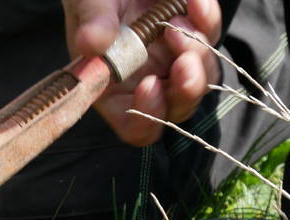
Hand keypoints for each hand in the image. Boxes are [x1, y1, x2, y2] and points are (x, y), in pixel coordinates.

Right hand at [62, 0, 221, 145]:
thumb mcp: (87, 5)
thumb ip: (92, 25)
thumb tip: (91, 42)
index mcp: (111, 90)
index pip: (136, 127)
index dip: (147, 116)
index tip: (149, 84)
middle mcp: (144, 83)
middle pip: (177, 108)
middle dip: (187, 87)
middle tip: (184, 57)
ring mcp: (171, 63)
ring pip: (202, 77)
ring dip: (197, 51)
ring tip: (177, 17)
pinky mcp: (194, 38)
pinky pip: (212, 39)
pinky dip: (207, 20)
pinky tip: (193, 1)